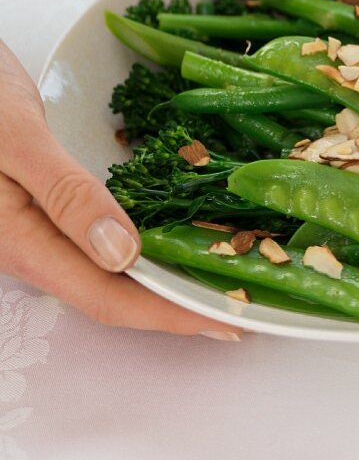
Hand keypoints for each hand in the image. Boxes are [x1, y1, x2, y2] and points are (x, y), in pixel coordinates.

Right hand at [0, 42, 240, 339]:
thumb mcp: (16, 139)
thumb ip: (65, 194)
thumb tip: (123, 253)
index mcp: (18, 241)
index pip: (105, 297)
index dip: (167, 315)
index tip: (224, 320)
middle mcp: (27, 246)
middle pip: (109, 293)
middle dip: (171, 305)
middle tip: (236, 304)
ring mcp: (33, 229)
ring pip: (104, 270)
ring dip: (159, 279)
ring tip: (213, 277)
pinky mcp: (42, 208)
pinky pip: (96, 241)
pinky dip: (140, 246)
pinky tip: (168, 235)